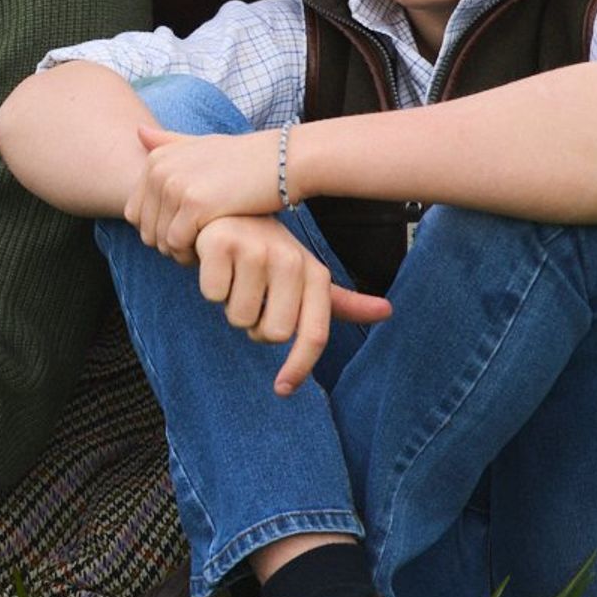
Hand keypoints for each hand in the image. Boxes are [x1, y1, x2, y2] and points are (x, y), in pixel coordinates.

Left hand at [126, 125, 282, 261]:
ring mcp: (175, 185)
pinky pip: (177, 244)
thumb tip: (138, 132)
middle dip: (168, 245)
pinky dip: (191, 255)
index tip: (188, 233)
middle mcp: (160, 169)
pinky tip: (212, 249)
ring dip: (180, 253)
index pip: (134, 213)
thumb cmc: (245, 158)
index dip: (159, 231)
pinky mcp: (194, 204)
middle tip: (199, 244)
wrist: (284, 160)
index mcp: (157, 159)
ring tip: (206, 246)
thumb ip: (170, 142)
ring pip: (159, 241)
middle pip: (145, 230)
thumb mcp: (203, 144)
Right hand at [194, 216, 391, 394]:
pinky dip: (209, 285)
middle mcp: (290, 259)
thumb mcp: (306, 274)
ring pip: (238, 317)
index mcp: (314, 272)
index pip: (314, 334)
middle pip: (271, 334)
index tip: (283, 389)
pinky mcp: (221, 243)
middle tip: (252, 298)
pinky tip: (215, 264)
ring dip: (230, 304)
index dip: (299, 367)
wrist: (228, 208)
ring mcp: (255, 249)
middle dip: (255, 326)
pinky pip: (212, 294)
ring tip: (235, 277)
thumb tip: (387, 312)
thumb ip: (342, 301)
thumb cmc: (269, 251)